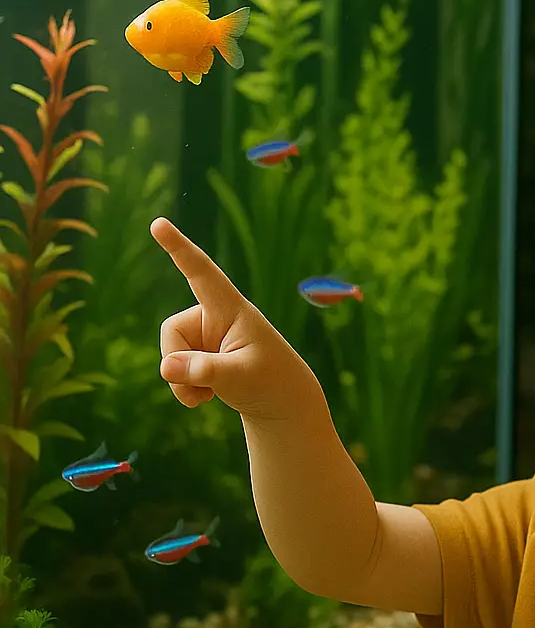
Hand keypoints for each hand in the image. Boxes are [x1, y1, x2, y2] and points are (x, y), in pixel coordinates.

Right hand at [151, 217, 313, 419]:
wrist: (282, 403)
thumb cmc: (272, 383)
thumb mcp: (240, 378)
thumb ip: (204, 370)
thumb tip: (165, 367)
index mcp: (231, 309)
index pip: (201, 273)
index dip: (179, 248)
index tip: (159, 224)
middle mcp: (214, 316)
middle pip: (172, 332)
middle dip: (178, 363)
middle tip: (207, 388)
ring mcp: (205, 335)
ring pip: (169, 354)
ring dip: (181, 381)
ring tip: (210, 396)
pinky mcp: (200, 353)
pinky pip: (173, 368)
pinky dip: (183, 388)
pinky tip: (205, 398)